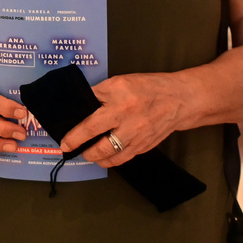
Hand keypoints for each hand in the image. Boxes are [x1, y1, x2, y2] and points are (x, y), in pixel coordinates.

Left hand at [58, 72, 188, 167]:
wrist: (178, 99)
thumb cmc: (146, 87)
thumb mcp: (119, 82)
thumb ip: (99, 94)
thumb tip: (79, 105)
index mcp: (119, 101)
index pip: (91, 122)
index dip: (75, 134)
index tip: (64, 142)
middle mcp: (128, 121)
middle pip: (100, 142)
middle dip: (82, 149)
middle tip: (70, 149)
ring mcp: (137, 136)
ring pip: (111, 155)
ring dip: (95, 157)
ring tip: (86, 154)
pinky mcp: (144, 146)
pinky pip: (123, 158)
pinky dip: (110, 161)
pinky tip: (102, 158)